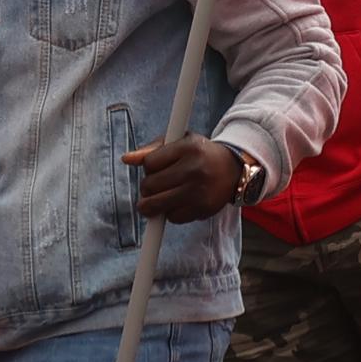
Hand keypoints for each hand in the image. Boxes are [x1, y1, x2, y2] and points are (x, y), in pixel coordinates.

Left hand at [128, 138, 254, 224]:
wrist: (234, 169)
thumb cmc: (200, 154)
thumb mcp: (180, 143)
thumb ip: (152, 150)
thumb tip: (126, 159)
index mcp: (187, 148)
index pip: (149, 164)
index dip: (148, 168)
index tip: (155, 169)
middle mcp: (194, 169)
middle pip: (150, 186)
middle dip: (147, 188)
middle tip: (154, 187)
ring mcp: (199, 191)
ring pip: (157, 205)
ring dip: (153, 205)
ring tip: (157, 199)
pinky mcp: (203, 208)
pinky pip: (173, 217)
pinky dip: (171, 214)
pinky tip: (178, 204)